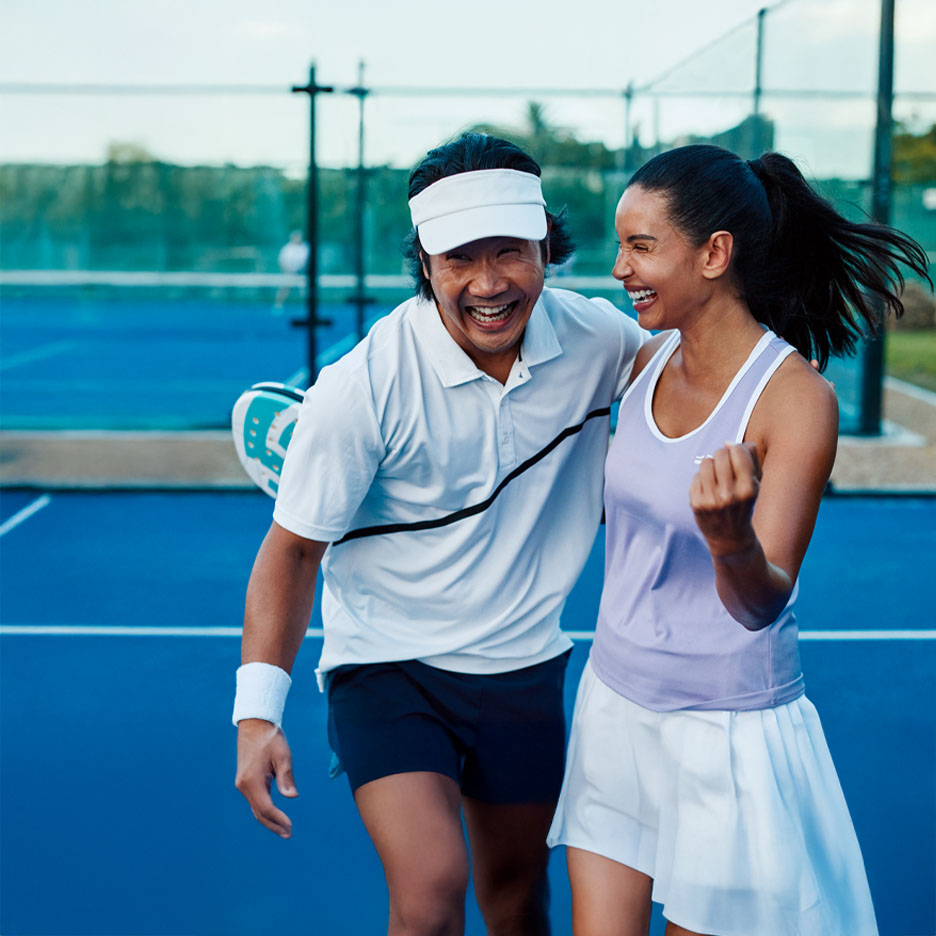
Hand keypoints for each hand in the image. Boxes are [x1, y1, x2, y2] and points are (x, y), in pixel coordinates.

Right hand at [235, 718, 297, 837]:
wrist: (254, 724)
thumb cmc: (270, 738)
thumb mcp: (282, 755)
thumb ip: (286, 776)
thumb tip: (292, 796)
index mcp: (251, 780)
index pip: (266, 807)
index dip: (278, 819)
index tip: (290, 826)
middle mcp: (243, 785)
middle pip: (259, 812)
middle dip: (274, 825)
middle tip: (288, 834)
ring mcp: (242, 783)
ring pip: (256, 807)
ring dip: (269, 819)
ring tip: (284, 829)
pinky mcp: (245, 780)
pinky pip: (255, 800)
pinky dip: (264, 809)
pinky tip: (274, 814)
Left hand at [690, 442, 761, 557]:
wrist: (730, 537)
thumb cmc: (744, 503)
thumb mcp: (756, 482)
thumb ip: (750, 457)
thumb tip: (729, 442)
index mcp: (749, 488)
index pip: (737, 451)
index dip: (736, 450)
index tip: (736, 457)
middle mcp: (729, 495)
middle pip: (720, 454)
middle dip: (722, 456)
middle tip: (725, 467)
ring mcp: (711, 500)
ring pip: (705, 462)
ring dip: (711, 465)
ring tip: (716, 477)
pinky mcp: (696, 503)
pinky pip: (696, 476)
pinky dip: (702, 479)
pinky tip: (708, 490)